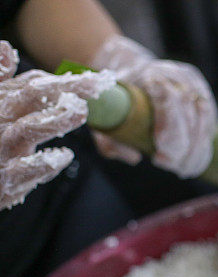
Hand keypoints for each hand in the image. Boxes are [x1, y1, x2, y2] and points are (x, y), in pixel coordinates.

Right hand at [0, 40, 115, 209]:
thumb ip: (1, 80)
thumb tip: (4, 47)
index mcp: (2, 104)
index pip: (33, 85)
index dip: (66, 80)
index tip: (98, 79)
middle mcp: (1, 121)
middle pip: (31, 96)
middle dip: (65, 88)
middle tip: (97, 86)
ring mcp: (2, 148)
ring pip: (27, 128)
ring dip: (55, 119)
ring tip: (81, 111)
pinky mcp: (6, 178)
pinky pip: (24, 168)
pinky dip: (45, 162)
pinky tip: (65, 156)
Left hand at [90, 35, 216, 177]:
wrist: (131, 67)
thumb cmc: (115, 97)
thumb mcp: (103, 117)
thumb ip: (110, 140)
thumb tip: (135, 159)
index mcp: (151, 74)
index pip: (170, 103)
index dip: (169, 133)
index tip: (159, 158)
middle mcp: (178, 76)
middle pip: (192, 117)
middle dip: (184, 149)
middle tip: (173, 168)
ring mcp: (194, 84)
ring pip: (205, 123)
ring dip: (197, 151)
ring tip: (184, 169)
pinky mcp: (203, 94)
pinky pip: (210, 124)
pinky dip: (204, 146)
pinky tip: (194, 162)